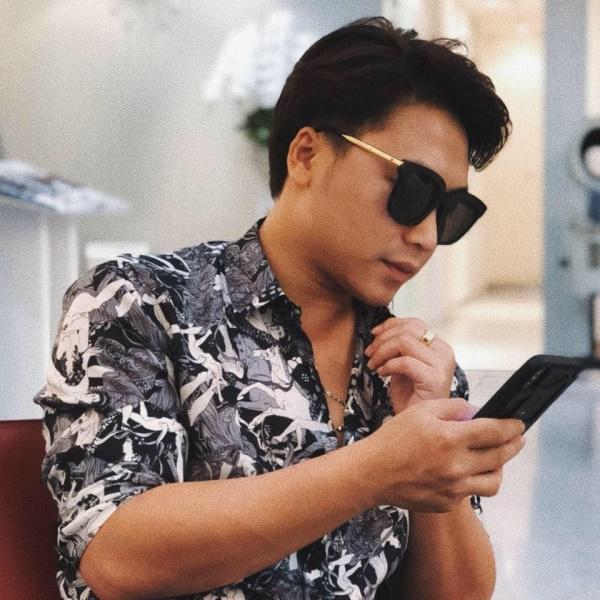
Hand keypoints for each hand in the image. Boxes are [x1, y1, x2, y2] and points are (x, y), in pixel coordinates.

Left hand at [365, 317, 454, 412]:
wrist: (419, 425)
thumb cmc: (410, 395)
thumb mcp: (403, 363)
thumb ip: (399, 346)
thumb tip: (380, 329)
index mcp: (439, 346)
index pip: (415, 324)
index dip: (391, 325)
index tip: (374, 334)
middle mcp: (444, 352)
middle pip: (408, 330)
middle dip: (383, 339)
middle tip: (369, 353)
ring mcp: (442, 365)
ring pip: (404, 342)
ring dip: (382, 352)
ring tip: (373, 365)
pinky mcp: (435, 379)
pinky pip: (405, 362)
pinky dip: (388, 365)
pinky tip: (382, 374)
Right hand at [365, 398, 525, 511]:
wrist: (373, 473)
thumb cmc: (393, 439)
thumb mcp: (420, 411)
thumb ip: (452, 407)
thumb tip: (476, 412)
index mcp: (450, 438)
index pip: (494, 432)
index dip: (512, 426)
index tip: (519, 423)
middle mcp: (457, 466)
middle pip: (500, 456)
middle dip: (514, 444)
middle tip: (517, 438)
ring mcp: (454, 488)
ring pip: (494, 482)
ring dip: (500, 468)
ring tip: (495, 458)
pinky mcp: (448, 504)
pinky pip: (471, 493)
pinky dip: (473, 481)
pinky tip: (465, 470)